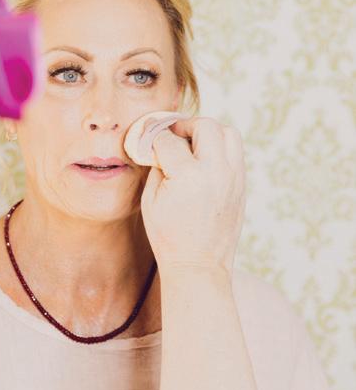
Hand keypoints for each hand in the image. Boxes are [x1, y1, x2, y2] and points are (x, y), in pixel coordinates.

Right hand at [139, 116, 245, 277]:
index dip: (153, 136)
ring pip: (228, 133)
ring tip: (192, 142)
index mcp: (188, 175)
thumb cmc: (168, 236)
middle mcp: (216, 171)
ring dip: (208, 131)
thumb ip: (156, 167)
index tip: (147, 136)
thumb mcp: (150, 200)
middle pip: (205, 126)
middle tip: (172, 133)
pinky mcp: (241, 185)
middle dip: (184, 125)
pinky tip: (203, 160)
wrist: (199, 264)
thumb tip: (158, 146)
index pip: (169, 140)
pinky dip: (219, 148)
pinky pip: (235, 152)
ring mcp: (233, 177)